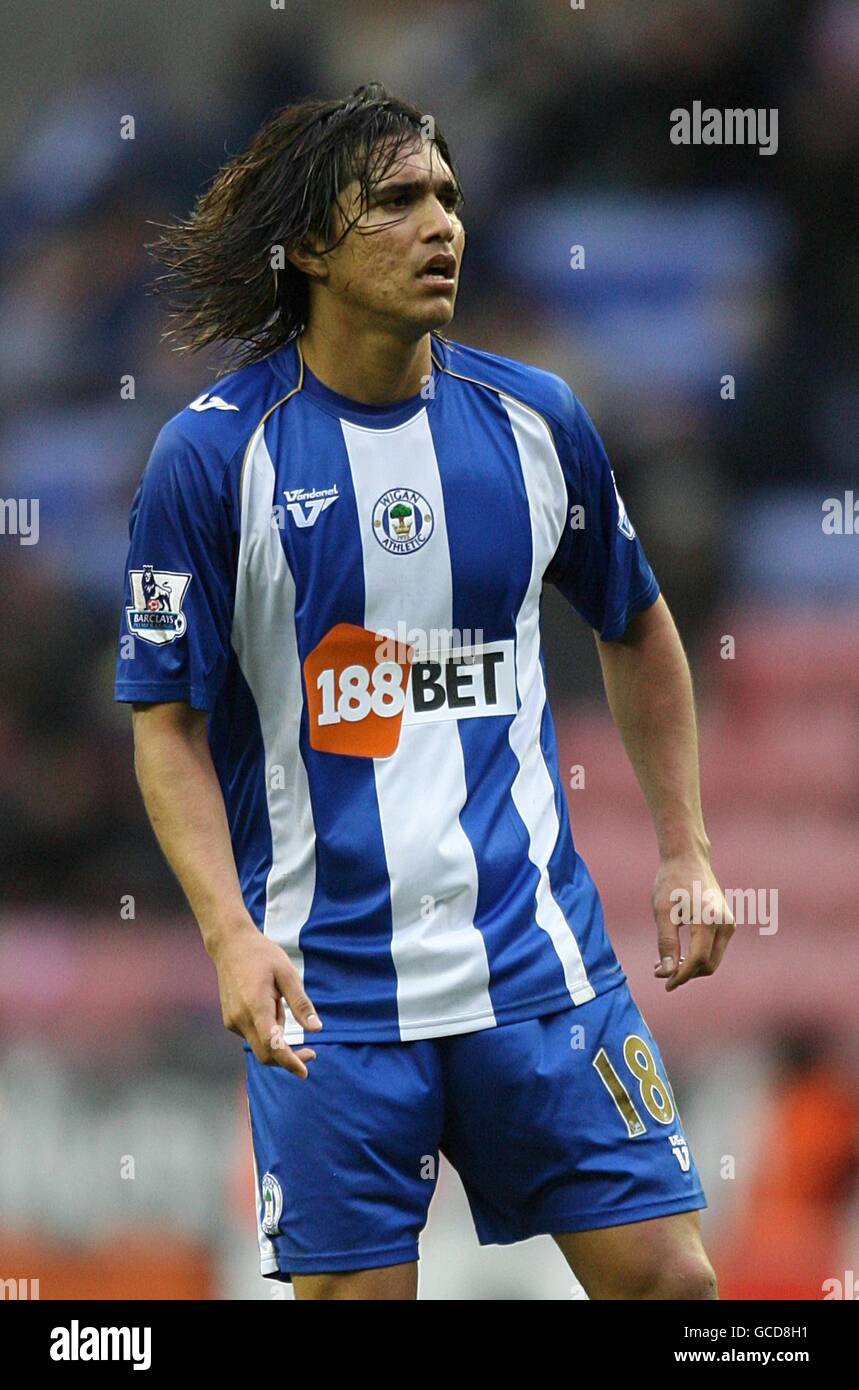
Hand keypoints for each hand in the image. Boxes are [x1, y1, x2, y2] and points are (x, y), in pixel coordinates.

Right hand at [209, 922, 321, 1075]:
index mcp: (256, 1006)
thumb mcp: (287, 973)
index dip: (289, 1062)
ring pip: (259, 1044)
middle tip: (311, 1053)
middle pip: (265, 1053)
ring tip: (279, 1002)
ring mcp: (232, 1021)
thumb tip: (317, 1029)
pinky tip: (268, 1004)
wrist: (230, 945)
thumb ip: (300, 1003)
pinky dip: (266, 1031)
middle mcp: (240, 1018)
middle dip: (288, 1059)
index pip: (273, 1045)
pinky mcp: (229, 1021)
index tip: (304, 1071)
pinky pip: (252, 1035)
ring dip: (277, 1038)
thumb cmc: (262, 955)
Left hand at [652, 853, 734, 991]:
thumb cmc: (671, 882)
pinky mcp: (727, 923)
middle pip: (709, 964)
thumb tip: (667, 973)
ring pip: (712, 959)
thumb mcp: (662, 912)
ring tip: (664, 964)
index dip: (681, 976)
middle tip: (660, 972)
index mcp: (709, 920)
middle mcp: (725, 924)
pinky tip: (678, 955)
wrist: (688, 858)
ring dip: (691, 967)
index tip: (665, 984)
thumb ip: (666, 943)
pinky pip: (714, 949)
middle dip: (686, 973)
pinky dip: (698, 957)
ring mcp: (729, 924)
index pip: (698, 960)